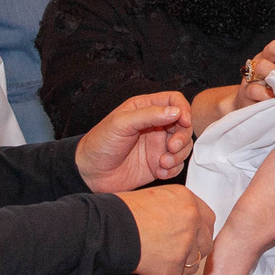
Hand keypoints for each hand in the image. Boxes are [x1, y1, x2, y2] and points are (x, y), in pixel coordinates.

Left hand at [76, 93, 193, 192]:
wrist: (90, 174)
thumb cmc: (100, 143)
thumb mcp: (122, 123)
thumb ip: (149, 115)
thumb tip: (176, 111)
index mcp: (145, 108)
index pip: (174, 101)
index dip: (183, 109)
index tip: (183, 121)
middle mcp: (155, 125)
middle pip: (184, 125)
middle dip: (182, 137)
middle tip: (171, 147)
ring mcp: (157, 145)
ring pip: (183, 146)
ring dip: (178, 156)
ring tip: (162, 163)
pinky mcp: (158, 164)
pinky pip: (176, 165)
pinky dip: (173, 169)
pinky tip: (159, 172)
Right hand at [118, 185, 212, 274]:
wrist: (108, 228)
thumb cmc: (121, 212)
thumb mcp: (155, 198)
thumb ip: (174, 210)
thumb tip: (181, 223)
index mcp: (186, 199)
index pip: (208, 220)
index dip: (199, 232)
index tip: (191, 238)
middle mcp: (191, 219)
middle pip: (205, 244)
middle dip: (191, 252)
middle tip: (172, 253)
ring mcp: (185, 243)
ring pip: (192, 264)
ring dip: (176, 266)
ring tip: (155, 260)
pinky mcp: (174, 264)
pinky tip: (147, 268)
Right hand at [238, 41, 274, 106]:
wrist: (252, 107)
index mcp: (273, 56)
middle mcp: (262, 61)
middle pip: (271, 49)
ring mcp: (253, 75)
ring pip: (260, 66)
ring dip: (274, 74)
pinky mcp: (246, 91)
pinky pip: (254, 88)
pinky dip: (264, 93)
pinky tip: (273, 97)